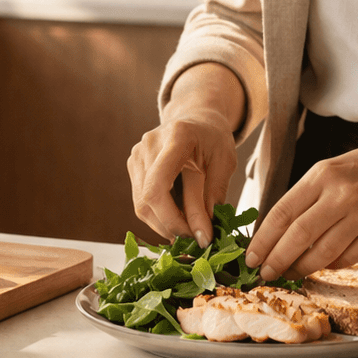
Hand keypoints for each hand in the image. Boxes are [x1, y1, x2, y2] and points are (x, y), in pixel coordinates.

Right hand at [127, 118, 235, 245]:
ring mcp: (136, 155)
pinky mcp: (133, 166)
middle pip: (147, 200)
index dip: (173, 218)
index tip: (197, 237)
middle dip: (172, 227)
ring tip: (190, 232)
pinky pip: (141, 201)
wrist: (197, 117)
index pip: (158, 186)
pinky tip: (179, 220)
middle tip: (197, 241)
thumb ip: (214, 195)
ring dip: (165, 225)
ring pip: (141, 206)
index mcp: (175, 137)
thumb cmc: (213, 138)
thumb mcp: (224, 163)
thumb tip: (203, 234)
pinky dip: (159, 216)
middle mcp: (148, 144)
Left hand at [244, 128, 357, 280]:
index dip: (263, 239)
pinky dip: (330, 266)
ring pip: (322, 253)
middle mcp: (341, 194)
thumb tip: (276, 233)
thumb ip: (307, 197)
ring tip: (290, 273)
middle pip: (298, 236)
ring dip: (301, 268)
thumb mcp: (332, 169)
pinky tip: (321, 266)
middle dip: (277, 260)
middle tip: (265, 273)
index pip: (283, 212)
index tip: (252, 256)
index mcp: (323, 175)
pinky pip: (347, 258)